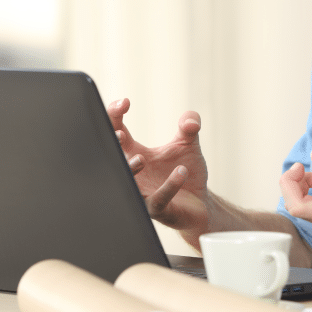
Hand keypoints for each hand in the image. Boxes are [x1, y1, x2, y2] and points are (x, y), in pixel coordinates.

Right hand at [107, 99, 208, 232]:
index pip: (115, 131)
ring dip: (131, 169)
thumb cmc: (185, 171)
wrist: (199, 203)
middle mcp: (134, 172)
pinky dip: (169, 185)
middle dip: (111, 145)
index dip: (114, 115)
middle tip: (119, 134)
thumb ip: (189, 126)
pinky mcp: (158, 209)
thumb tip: (191, 120)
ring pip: (127, 183)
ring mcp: (143, 192)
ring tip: (142, 159)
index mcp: (134, 152)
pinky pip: (158, 199)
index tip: (125, 102)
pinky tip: (181, 172)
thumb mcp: (187, 144)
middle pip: (112, 155)